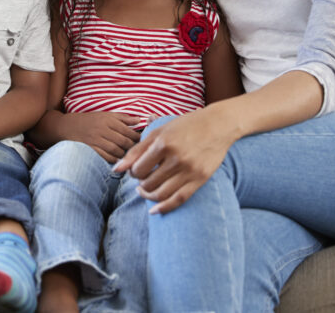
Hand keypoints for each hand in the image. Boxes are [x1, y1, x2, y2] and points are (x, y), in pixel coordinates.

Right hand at [58, 112, 141, 162]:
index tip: (141, 141)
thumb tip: (139, 120)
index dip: (137, 137)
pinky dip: (113, 160)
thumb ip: (122, 118)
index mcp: (108, 120)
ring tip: (127, 155)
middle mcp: (102, 129)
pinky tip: (117, 160)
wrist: (66, 126)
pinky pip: (105, 156)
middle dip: (132, 147)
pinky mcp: (89, 148)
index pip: (127, 130)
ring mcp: (95, 139)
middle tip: (136, 151)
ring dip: (123, 154)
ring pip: (115, 150)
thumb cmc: (88, 120)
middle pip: (123, 141)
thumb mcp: (105, 115)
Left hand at [113, 108, 236, 213]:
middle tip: (141, 181)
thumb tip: (116, 169)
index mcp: (164, 143)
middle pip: (148, 182)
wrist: (218, 125)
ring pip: (161, 193)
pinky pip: (179, 199)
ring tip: (146, 191)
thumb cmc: (185, 125)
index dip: (133, 172)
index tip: (135, 171)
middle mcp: (176, 157)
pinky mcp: (200, 179)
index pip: (138, 168)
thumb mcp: (160, 131)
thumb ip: (137, 150)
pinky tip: (154, 210)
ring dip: (148, 196)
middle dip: (140, 184)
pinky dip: (164, 207)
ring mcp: (189, 170)